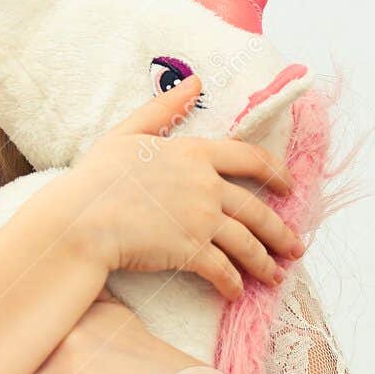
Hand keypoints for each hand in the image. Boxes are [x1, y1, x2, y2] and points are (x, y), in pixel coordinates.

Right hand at [53, 75, 304, 300]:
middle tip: (294, 247)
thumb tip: (196, 81)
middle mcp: (206, 187)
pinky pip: (223, 271)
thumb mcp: (127, 132)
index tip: (290, 188)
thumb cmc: (95, 177)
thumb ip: (164, 108)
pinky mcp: (189, 252)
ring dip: (265, 263)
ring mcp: (200, 221)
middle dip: (280, 232)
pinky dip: (233, 283)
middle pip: (258, 210)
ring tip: (276, 276)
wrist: (80, 219)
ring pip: (247, 244)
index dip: (277, 173)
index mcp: (195, 154)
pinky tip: (237, 292)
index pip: (252, 159)